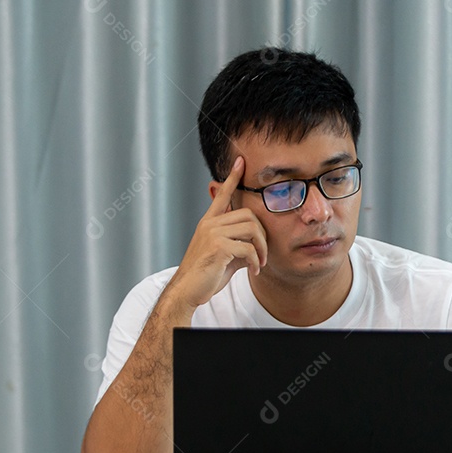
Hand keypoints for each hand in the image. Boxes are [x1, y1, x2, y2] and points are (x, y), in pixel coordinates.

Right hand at [164, 156, 267, 314]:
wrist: (188, 290)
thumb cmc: (206, 275)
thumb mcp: (224, 256)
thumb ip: (239, 245)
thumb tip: (257, 248)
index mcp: (209, 223)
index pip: (222, 195)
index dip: (232, 178)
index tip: (241, 161)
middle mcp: (210, 224)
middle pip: (248, 214)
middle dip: (262, 235)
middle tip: (264, 254)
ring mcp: (213, 234)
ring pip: (252, 229)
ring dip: (262, 248)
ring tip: (261, 263)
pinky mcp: (218, 247)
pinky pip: (249, 248)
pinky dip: (256, 261)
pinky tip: (255, 271)